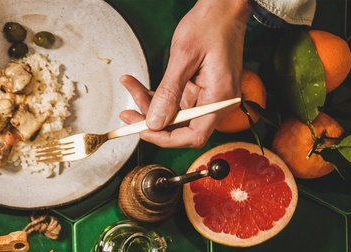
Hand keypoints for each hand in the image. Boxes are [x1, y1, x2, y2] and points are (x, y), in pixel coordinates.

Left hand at [119, 0, 249, 147]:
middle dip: (151, 120)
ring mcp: (208, 96)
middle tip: (127, 113)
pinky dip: (156, 94)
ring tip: (130, 87)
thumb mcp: (184, 57)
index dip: (165, 139)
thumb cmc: (211, 24)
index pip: (193, 135)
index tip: (143, 132)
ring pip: (173, 113)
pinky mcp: (199, 89)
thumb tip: (155, 122)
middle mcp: (217, 101)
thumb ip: (169, 92)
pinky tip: (137, 84)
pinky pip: (175, 100)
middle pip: (180, 126)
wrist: (223, 7)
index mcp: (220, 97)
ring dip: (149, 104)